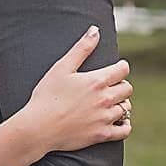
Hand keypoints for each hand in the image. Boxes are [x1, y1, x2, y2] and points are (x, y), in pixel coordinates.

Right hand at [26, 27, 132, 153]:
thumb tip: (96, 30)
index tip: (115, 70)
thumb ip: (81, 48)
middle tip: (109, 88)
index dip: (120, 68)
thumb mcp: (62, 68)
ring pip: (126, 108)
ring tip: (109, 104)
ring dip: (120, 104)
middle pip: (127, 89)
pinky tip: (118, 122)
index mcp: (97, 81)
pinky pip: (124, 131)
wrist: (39, 127)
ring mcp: (105, 118)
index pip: (123, 69)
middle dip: (120, 86)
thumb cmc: (47, 96)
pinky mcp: (101, 135)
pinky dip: (124, 126)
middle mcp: (105, 99)